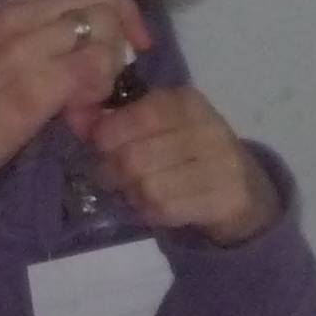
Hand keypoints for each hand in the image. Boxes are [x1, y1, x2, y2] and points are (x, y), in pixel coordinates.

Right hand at [0, 0, 151, 196]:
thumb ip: (33, 39)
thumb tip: (87, 44)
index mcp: (6, 6)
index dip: (117, 2)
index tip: (124, 39)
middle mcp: (16, 15)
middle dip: (125, 31)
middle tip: (118, 73)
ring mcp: (25, 48)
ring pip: (104, 28)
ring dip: (112, 66)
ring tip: (90, 101)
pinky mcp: (34, 86)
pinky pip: (95, 69)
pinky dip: (100, 91)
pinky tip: (79, 115)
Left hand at [81, 85, 279, 244]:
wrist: (243, 190)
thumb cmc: (186, 152)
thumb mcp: (156, 127)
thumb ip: (115, 120)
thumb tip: (73, 115)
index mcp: (186, 102)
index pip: (134, 116)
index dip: (106, 136)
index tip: (100, 147)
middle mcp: (208, 128)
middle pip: (134, 156)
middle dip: (113, 171)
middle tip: (112, 177)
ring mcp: (222, 164)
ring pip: (148, 186)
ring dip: (132, 194)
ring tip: (134, 192)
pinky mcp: (227, 199)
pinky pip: (167, 209)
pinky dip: (150, 213)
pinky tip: (152, 208)